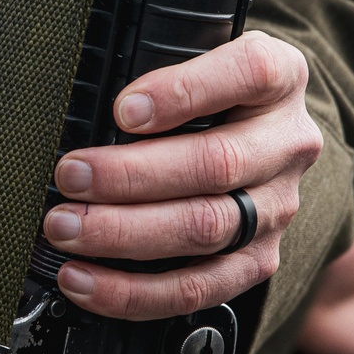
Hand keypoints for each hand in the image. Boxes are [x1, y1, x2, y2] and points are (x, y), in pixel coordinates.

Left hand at [43, 31, 322, 318]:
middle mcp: (286, 144)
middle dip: (130, 175)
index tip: (123, 110)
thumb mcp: (195, 62)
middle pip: (215, 164)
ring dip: (123, 234)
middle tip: (70, 177)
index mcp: (277, 79)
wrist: (263, 148)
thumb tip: (82, 113)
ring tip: (66, 229)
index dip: (183, 93)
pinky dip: (133, 292)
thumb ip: (155, 73)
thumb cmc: (212, 98)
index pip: (248, 73)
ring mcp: (275, 208)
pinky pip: (197, 288)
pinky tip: (83, 281)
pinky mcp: (257, 261)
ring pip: (204, 229)